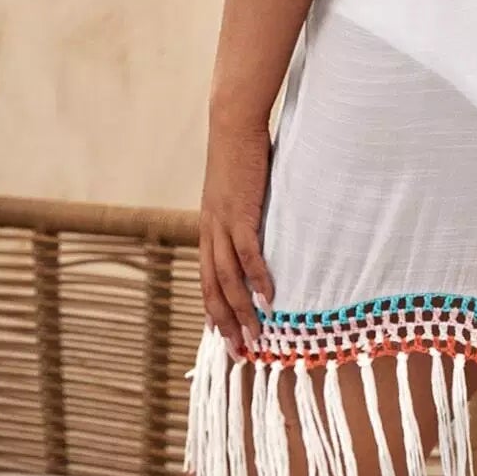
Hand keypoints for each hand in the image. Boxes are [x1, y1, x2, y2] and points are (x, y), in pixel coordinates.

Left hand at [198, 126, 275, 356]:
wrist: (233, 123)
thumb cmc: (241, 152)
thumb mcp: (239, 190)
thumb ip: (246, 212)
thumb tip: (261, 228)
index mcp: (208, 228)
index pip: (207, 279)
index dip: (213, 310)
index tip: (223, 336)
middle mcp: (210, 230)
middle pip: (212, 288)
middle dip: (224, 323)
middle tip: (238, 352)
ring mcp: (223, 223)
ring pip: (227, 278)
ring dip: (241, 310)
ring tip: (256, 335)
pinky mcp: (241, 212)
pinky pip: (248, 254)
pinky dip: (258, 278)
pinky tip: (270, 297)